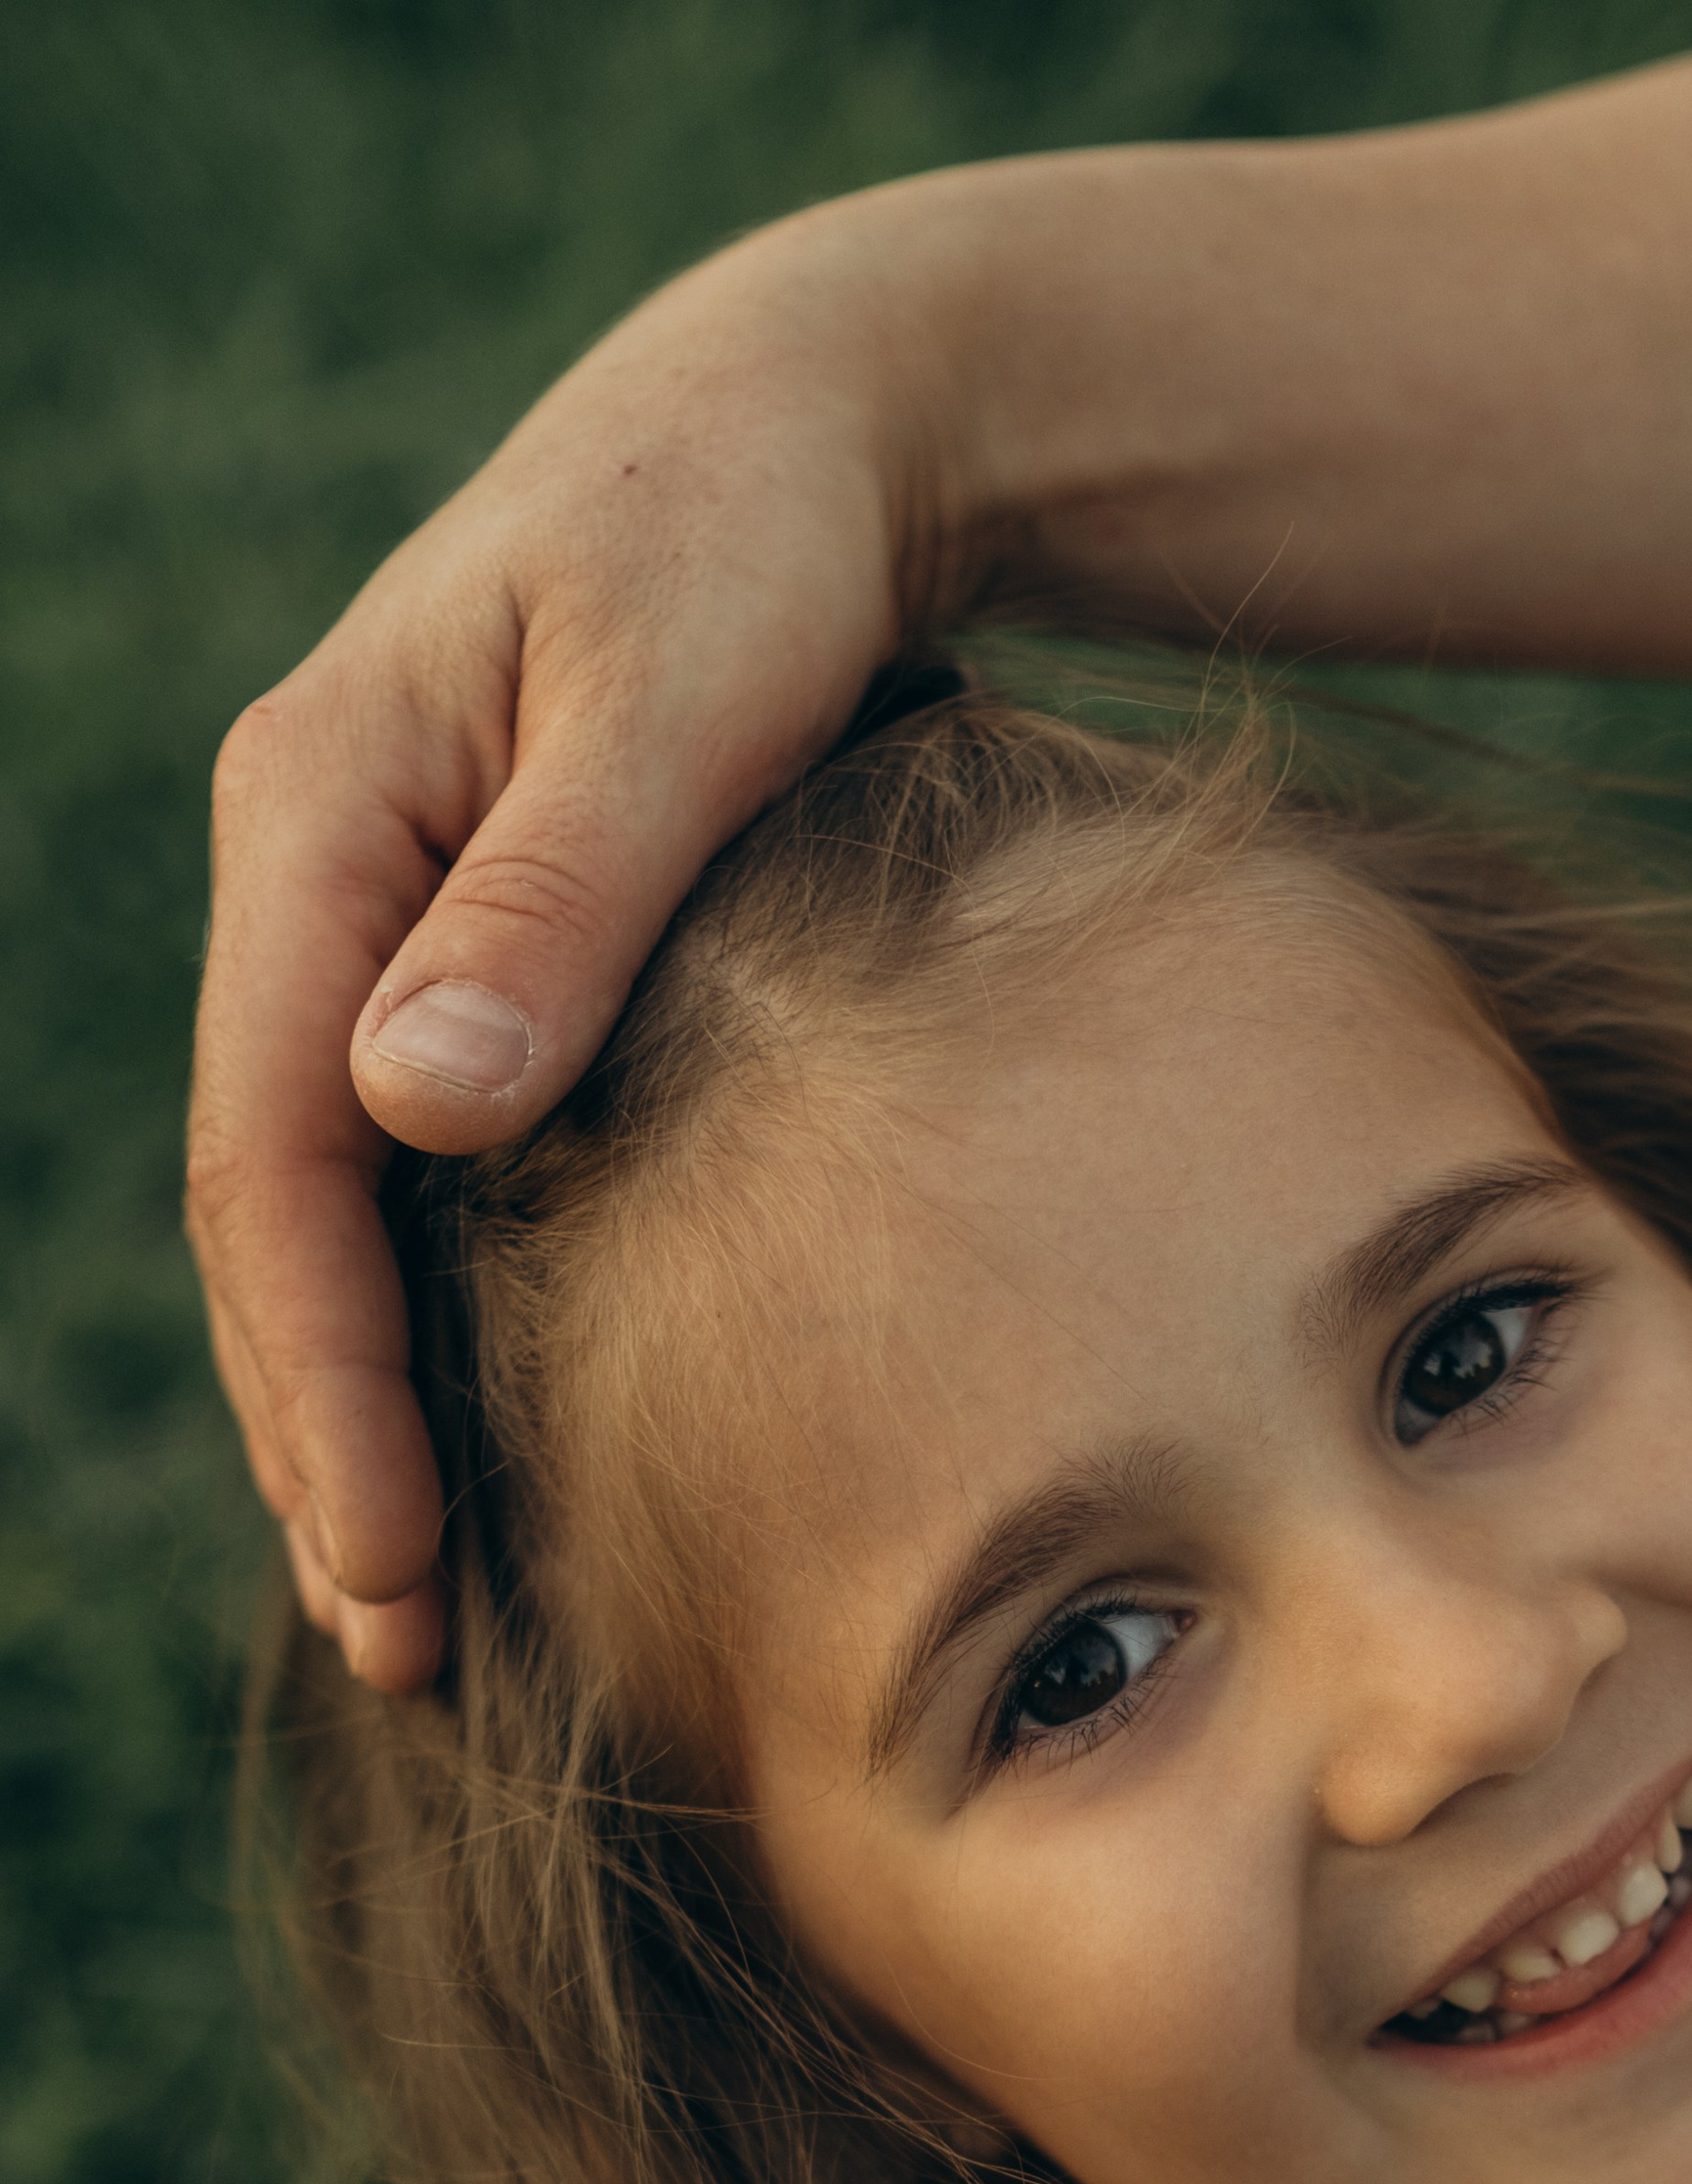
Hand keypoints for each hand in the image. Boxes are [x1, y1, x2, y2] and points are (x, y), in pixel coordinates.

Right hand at [186, 195, 940, 1687]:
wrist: (813, 425)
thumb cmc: (753, 534)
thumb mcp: (671, 694)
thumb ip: (553, 900)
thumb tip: (405, 1107)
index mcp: (320, 821)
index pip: (276, 1153)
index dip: (322, 1374)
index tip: (387, 1556)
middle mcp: (322, 886)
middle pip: (276, 1215)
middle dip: (324, 1438)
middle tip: (401, 1648)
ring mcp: (384, 928)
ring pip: (331, 1215)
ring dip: (363, 1409)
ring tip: (422, 1609)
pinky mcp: (471, 961)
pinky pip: (410, 1177)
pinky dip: (433, 1322)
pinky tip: (488, 1447)